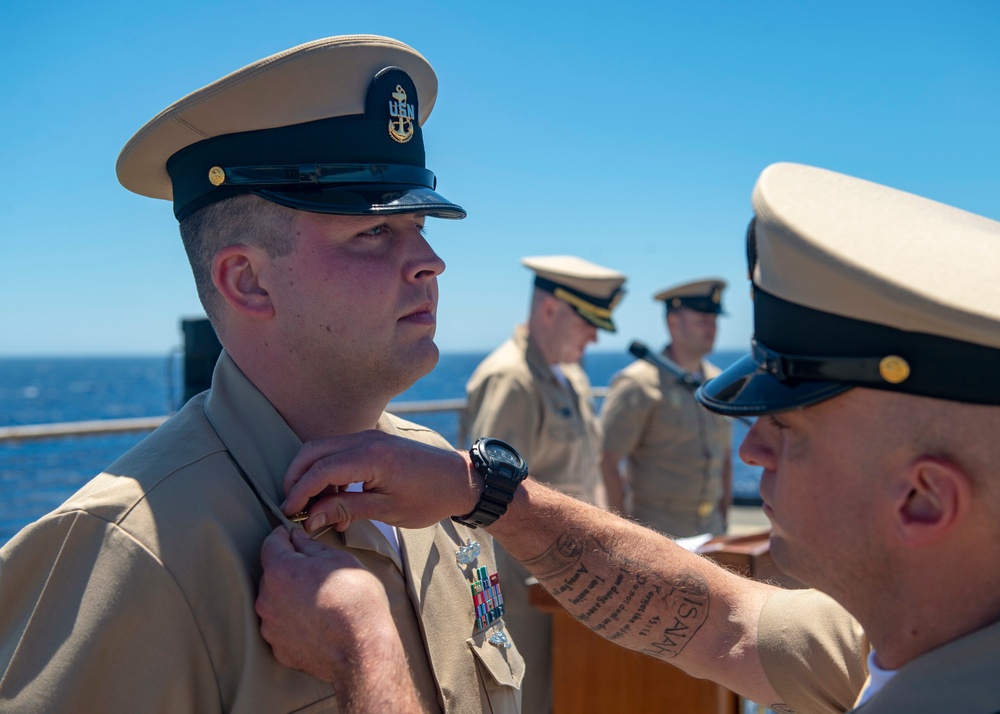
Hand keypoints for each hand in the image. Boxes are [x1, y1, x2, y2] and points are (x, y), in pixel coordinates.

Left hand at [256, 528, 422, 710]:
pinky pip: (281, 626)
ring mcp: (270, 626)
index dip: (283, 535)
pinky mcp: (278, 648)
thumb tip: (297, 538)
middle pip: (272, 574)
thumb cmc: (355, 601)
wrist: (362, 650)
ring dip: (290, 595)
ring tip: (319, 600)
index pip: (271, 543)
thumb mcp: (340, 560)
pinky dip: (294, 620)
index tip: (292, 535)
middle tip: (317, 571)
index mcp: (280, 571)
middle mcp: (267, 598)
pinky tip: (316, 621)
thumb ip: (312, 546)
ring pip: (275, 601)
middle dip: (289, 568)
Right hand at [280, 430, 479, 532]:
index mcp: (371, 457)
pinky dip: (328, 471)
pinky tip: (336, 498)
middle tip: (294, 507)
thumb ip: (346, 509)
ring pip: (323, 449)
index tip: (288, 513)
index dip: (299, 493)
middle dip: (296, 478)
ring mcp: (369, 436)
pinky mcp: (373, 440)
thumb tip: (311, 518)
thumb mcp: (387, 511)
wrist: (459, 480)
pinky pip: (338, 451)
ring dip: (312, 475)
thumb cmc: (429, 498)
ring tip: (318, 509)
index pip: (320, 471)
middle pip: (313, 451)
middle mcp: (366, 439)